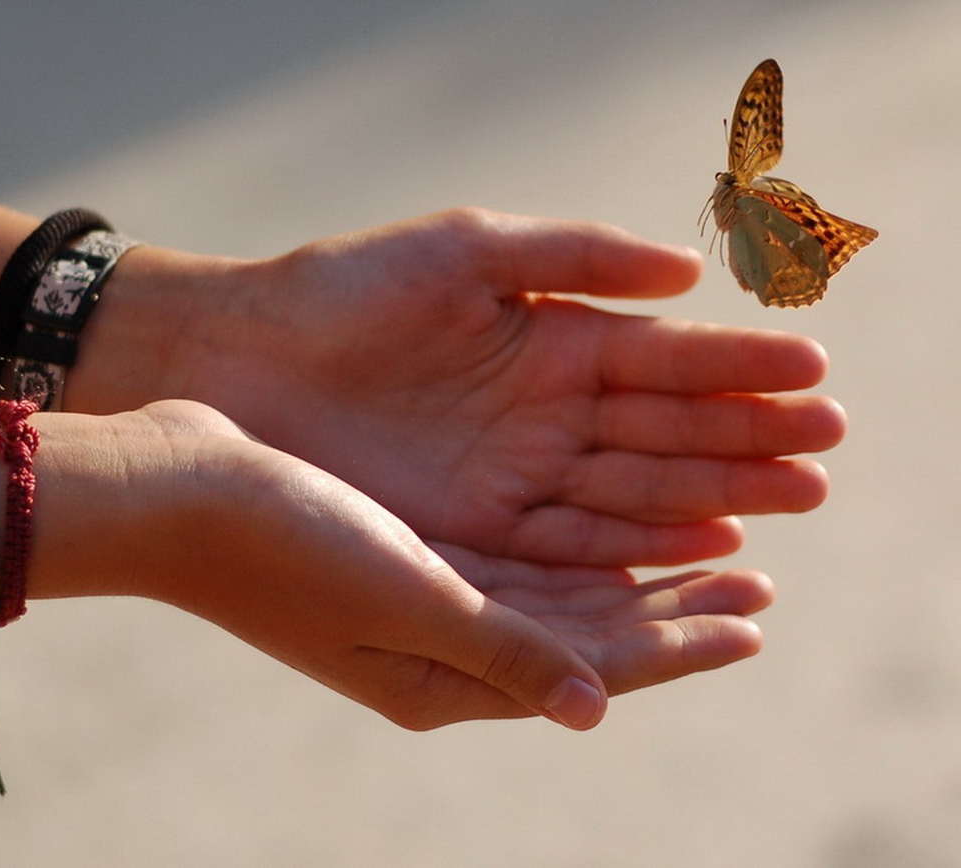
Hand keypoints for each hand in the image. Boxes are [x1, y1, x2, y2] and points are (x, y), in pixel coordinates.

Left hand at [75, 209, 845, 567]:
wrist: (241, 364)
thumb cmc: (344, 293)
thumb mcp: (465, 252)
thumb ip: (577, 256)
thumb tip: (691, 268)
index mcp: (548, 342)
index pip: (662, 361)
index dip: (738, 368)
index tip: (815, 375)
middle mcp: (540, 417)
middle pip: (661, 435)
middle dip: (745, 441)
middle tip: (828, 451)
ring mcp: (511, 480)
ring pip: (629, 496)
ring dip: (712, 499)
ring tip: (791, 501)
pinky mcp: (474, 535)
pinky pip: (570, 548)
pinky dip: (637, 550)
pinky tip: (704, 546)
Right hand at [87, 401, 774, 730]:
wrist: (175, 491)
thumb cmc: (284, 542)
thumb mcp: (405, 598)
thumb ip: (504, 650)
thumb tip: (596, 710)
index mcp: (440, 676)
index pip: (587, 668)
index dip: (676, 642)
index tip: (754, 616)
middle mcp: (435, 649)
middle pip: (581, 636)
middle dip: (668, 609)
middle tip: (753, 581)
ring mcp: (415, 604)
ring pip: (552, 596)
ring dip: (627, 575)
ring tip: (700, 552)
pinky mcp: (399, 556)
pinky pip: (509, 560)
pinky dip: (565, 548)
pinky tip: (603, 529)